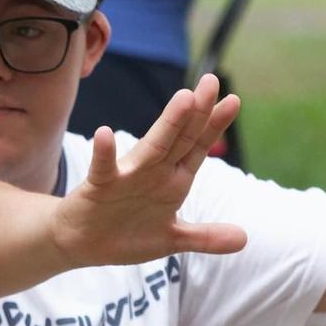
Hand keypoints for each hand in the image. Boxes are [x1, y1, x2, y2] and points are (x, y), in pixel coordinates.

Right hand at [54, 74, 246, 266]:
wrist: (82, 243)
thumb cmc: (126, 234)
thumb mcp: (170, 239)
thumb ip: (205, 237)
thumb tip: (244, 240)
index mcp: (174, 180)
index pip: (198, 147)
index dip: (215, 125)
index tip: (234, 100)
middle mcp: (154, 172)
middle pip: (180, 138)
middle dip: (197, 112)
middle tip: (211, 82)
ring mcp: (127, 177)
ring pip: (152, 147)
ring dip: (168, 124)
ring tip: (184, 99)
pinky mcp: (100, 186)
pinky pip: (104, 168)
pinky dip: (104, 153)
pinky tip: (104, 134)